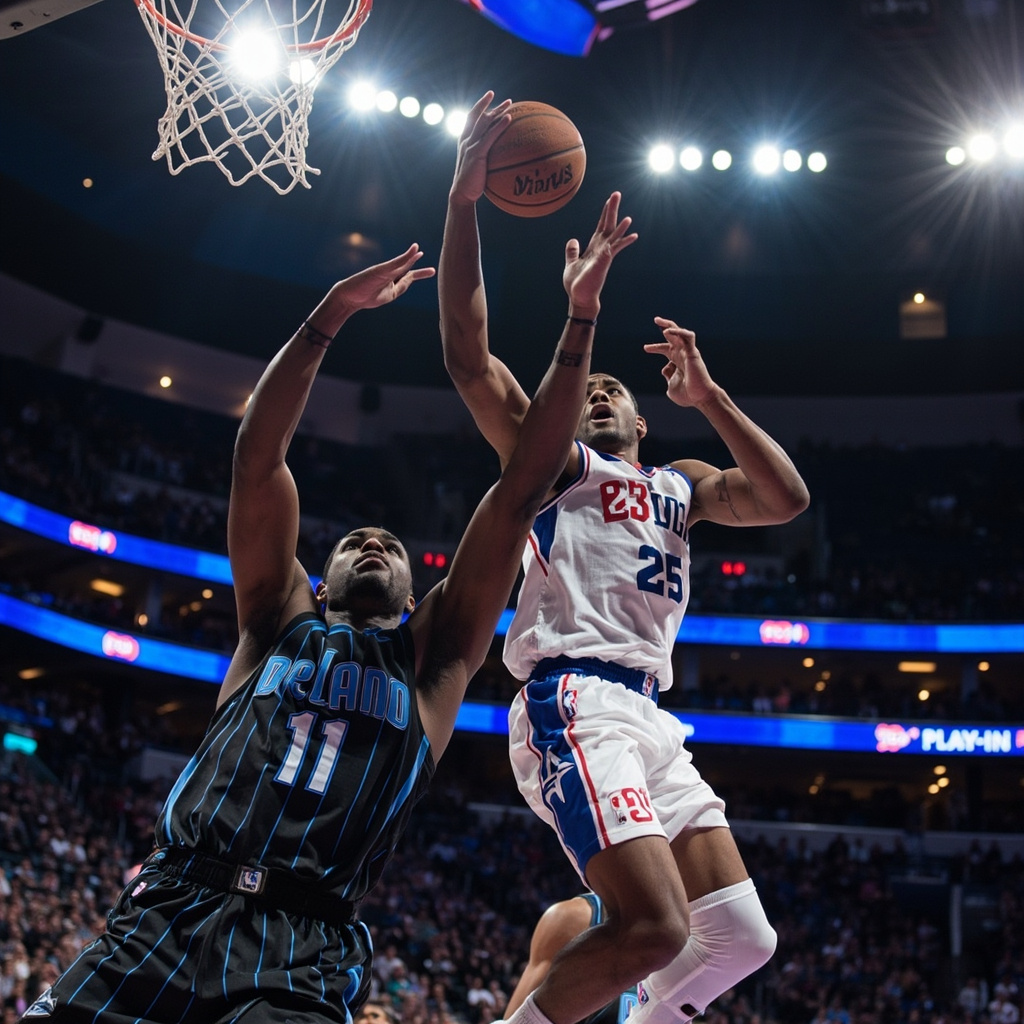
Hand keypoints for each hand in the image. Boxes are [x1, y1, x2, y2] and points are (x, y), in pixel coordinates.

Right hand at [332, 245, 435, 312]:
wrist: (348, 297)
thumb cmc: (365, 297)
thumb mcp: (388, 295)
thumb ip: (399, 287)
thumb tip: (410, 279)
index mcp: (392, 282)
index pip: (407, 277)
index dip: (418, 274)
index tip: (430, 271)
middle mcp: (389, 274)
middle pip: (406, 269)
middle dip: (419, 269)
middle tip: (432, 266)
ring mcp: (384, 271)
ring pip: (401, 265)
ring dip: (411, 257)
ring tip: (419, 250)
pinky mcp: (379, 270)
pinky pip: (395, 264)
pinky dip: (405, 258)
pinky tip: (414, 251)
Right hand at [450, 91, 512, 205]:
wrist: (462, 194)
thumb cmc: (471, 184)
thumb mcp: (477, 167)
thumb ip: (484, 158)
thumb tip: (499, 158)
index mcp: (464, 142)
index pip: (471, 119)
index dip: (480, 107)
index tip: (490, 98)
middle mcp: (466, 140)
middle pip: (478, 116)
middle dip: (489, 104)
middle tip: (502, 97)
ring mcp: (470, 145)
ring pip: (484, 122)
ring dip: (497, 111)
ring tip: (510, 104)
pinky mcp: (476, 153)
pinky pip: (490, 136)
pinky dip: (499, 126)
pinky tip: (509, 119)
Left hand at [563, 192, 637, 315]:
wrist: (579, 299)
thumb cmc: (577, 284)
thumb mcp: (571, 263)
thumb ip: (573, 251)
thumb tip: (573, 240)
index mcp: (594, 249)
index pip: (601, 227)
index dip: (604, 214)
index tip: (609, 200)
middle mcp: (601, 250)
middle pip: (608, 226)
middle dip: (612, 210)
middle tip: (617, 194)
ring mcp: (603, 257)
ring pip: (613, 238)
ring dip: (621, 227)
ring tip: (629, 217)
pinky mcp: (603, 263)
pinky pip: (613, 250)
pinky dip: (621, 242)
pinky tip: (631, 235)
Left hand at [644, 317, 719, 407]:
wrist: (700, 398)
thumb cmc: (688, 395)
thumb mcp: (671, 387)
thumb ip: (667, 377)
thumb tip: (665, 369)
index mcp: (677, 361)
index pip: (666, 349)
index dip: (655, 347)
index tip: (645, 348)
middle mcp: (683, 355)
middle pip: (674, 336)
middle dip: (665, 326)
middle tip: (656, 319)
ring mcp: (688, 352)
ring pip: (681, 333)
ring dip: (671, 326)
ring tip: (660, 322)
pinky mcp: (693, 352)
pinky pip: (688, 337)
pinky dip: (678, 332)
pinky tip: (667, 332)